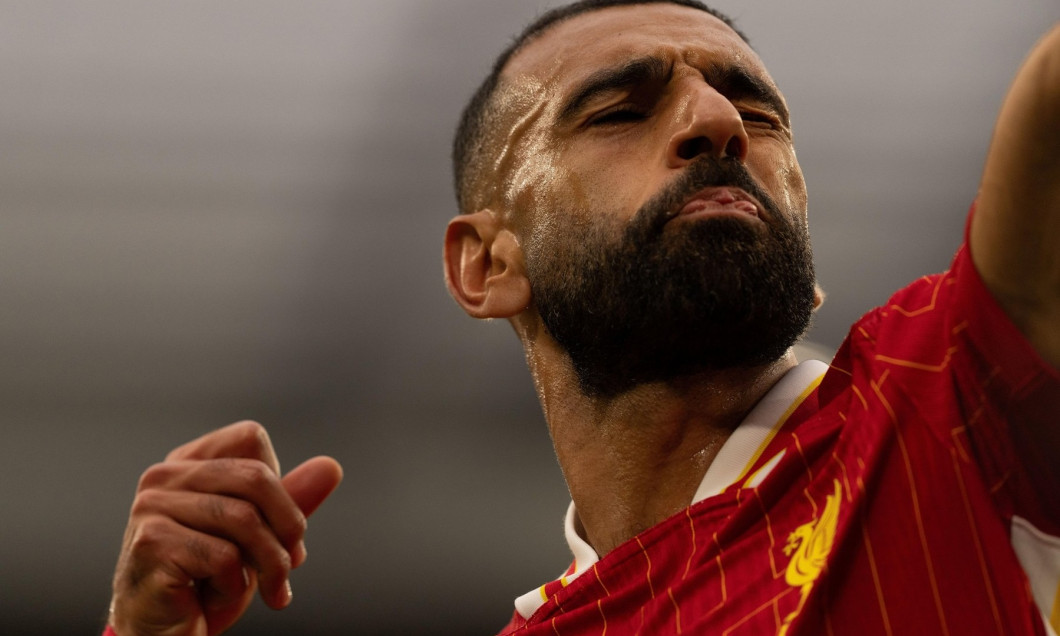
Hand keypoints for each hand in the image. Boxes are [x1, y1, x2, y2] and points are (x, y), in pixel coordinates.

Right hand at [108, 421, 342, 635]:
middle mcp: (163, 477)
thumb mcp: (260, 536)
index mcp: (188, 463)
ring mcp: (151, 508)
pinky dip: (235, 585)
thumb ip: (291, 499)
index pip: (251, 438)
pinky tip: (215, 596)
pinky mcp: (151, 544)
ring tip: (268, 590)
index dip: (279, 483)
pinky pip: (223, 557)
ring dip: (269, 565)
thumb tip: (330, 467)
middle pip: (256, 476)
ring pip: (244, 519)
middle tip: (291, 565)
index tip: (281, 528)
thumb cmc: (207, 582)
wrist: (164, 635)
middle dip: (288, 527)